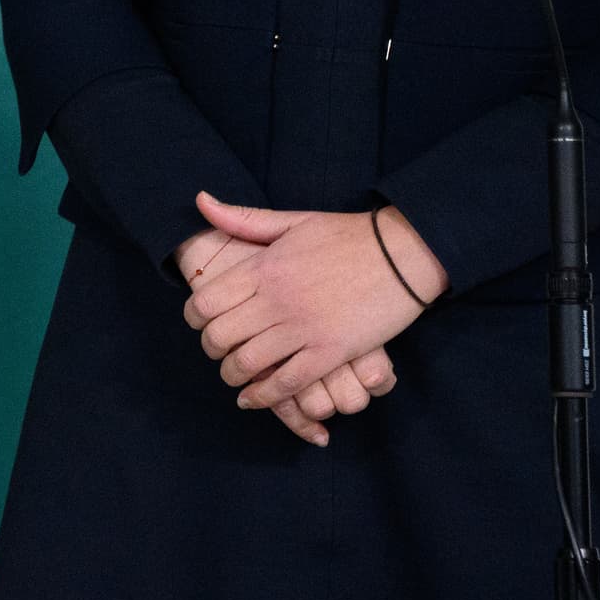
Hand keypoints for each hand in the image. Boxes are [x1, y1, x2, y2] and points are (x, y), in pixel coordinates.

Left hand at [181, 192, 446, 427]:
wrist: (405, 253)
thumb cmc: (348, 236)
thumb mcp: (293, 221)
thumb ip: (244, 219)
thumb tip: (200, 200)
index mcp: (263, 268)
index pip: (205, 303)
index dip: (194, 318)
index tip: (201, 323)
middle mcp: (276, 300)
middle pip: (220, 337)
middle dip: (211, 349)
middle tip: (218, 351)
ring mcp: (303, 328)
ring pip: (248, 364)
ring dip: (232, 376)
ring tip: (234, 376)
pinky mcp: (331, 351)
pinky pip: (287, 382)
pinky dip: (264, 396)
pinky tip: (254, 399)